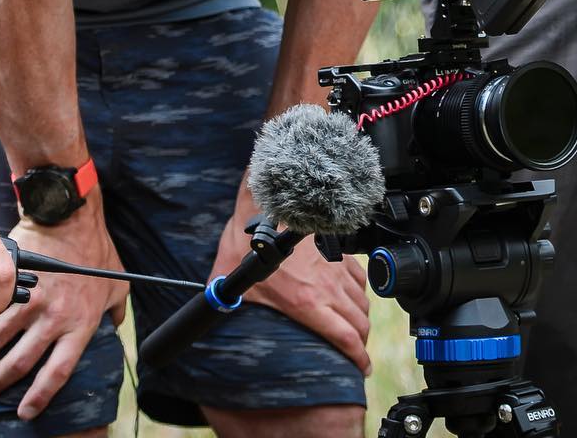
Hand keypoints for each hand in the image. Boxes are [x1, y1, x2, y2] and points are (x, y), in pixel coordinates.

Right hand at [0, 206, 127, 422]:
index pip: (57, 373)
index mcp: (80, 325)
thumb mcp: (118, 283)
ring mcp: (31, 300)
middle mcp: (54, 319)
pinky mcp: (14, 282)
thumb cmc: (98, 248)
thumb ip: (116, 309)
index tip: (25, 412)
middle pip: (21, 362)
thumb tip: (119, 322)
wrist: (73, 215)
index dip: (39, 397)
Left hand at [210, 190, 370, 374]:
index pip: (347, 339)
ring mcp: (336, 269)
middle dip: (362, 344)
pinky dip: (361, 293)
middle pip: (360, 324)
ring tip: (353, 328)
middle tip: (355, 351)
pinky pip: (360, 279)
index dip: (359, 359)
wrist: (268, 207)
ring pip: (363, 303)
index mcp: (306, 303)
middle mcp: (327, 288)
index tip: (361, 368)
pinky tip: (352, 298)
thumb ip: (226, 302)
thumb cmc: (250, 243)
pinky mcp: (338, 252)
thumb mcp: (235, 283)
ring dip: (361, 319)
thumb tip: (213, 315)